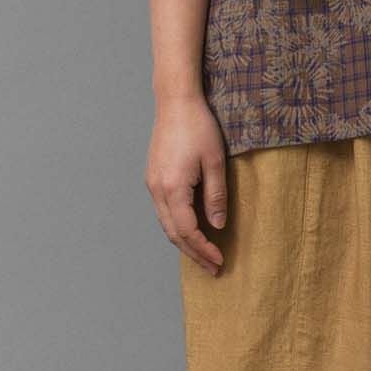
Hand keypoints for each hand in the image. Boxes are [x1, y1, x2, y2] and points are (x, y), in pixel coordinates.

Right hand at [145, 96, 228, 274]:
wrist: (175, 102)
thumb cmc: (198, 127)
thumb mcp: (215, 162)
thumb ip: (216, 195)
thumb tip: (217, 225)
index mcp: (173, 188)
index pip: (187, 231)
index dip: (202, 250)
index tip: (218, 262)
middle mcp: (157, 190)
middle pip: (173, 233)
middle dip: (193, 253)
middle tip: (212, 268)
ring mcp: (152, 184)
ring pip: (166, 223)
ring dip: (183, 241)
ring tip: (203, 254)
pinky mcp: (154, 177)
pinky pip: (164, 210)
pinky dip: (176, 225)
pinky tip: (190, 229)